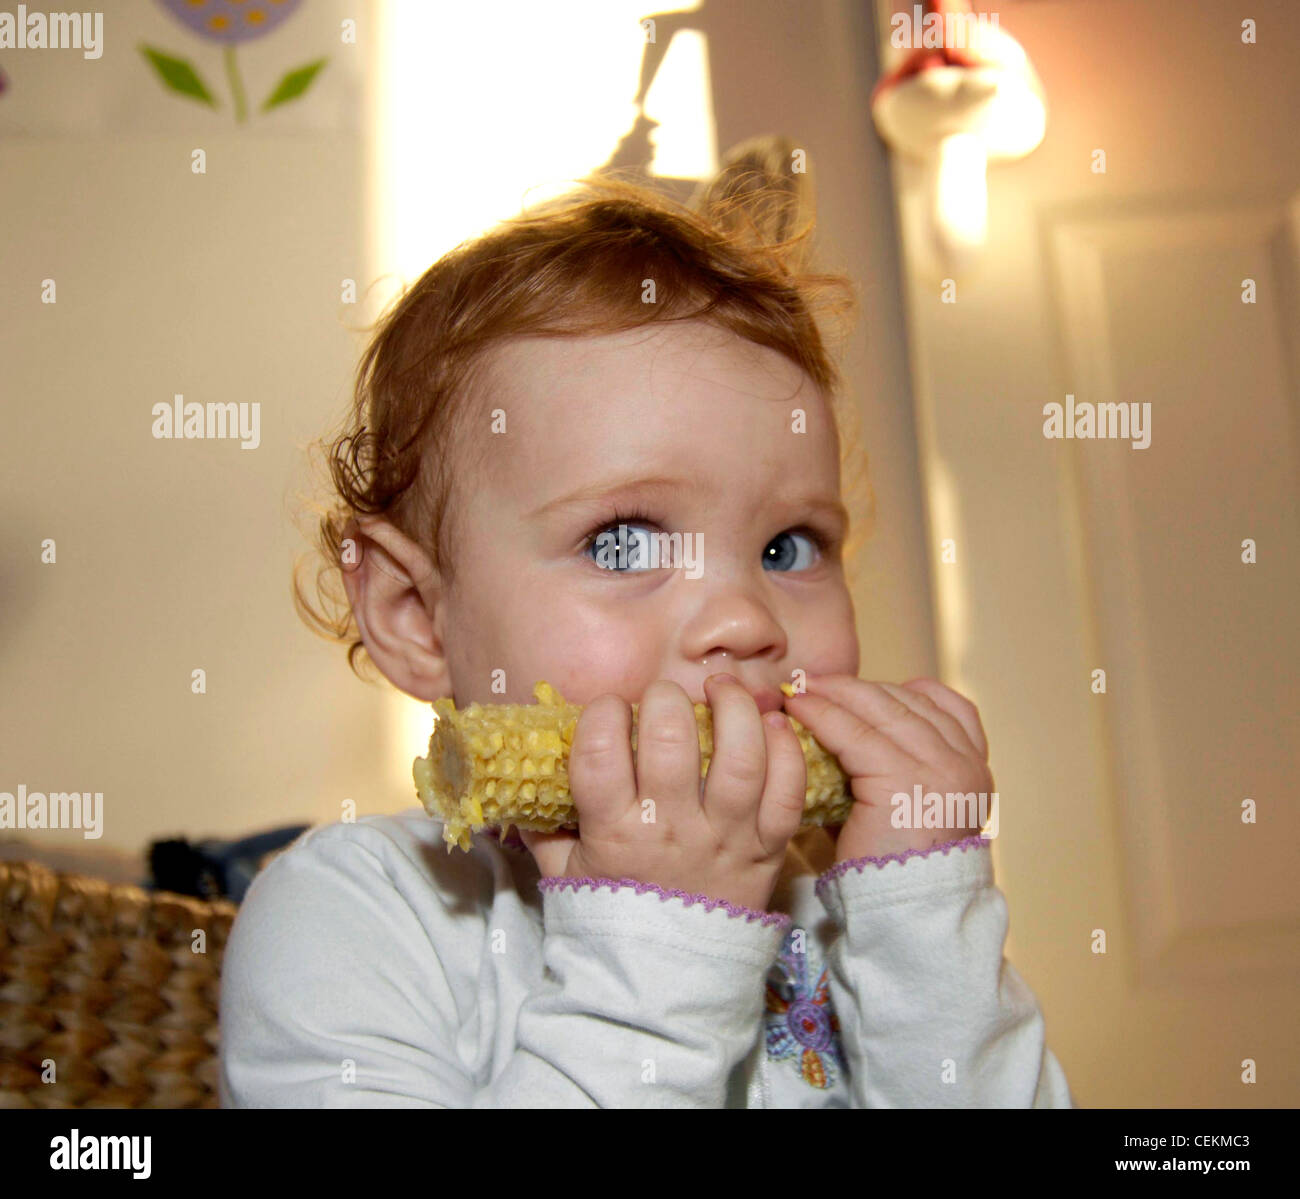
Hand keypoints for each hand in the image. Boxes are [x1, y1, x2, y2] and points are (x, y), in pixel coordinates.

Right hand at [520, 674, 806, 913]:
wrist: (665, 984)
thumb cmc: (610, 918)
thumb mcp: (562, 873)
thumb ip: (542, 823)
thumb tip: (518, 774)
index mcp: (614, 832)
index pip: (599, 753)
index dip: (602, 714)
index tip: (609, 708)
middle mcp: (672, 830)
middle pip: (672, 741)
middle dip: (665, 700)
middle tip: (663, 697)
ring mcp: (725, 838)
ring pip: (740, 757)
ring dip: (734, 708)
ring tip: (722, 690)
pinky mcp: (768, 849)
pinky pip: (787, 790)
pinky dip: (785, 750)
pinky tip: (772, 725)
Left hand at [781, 675, 993, 863]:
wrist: (901, 915)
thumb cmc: (890, 868)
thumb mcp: (903, 806)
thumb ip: (888, 765)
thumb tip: (839, 731)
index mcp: (974, 769)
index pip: (943, 704)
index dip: (896, 689)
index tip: (855, 688)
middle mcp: (965, 763)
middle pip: (907, 700)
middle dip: (856, 687)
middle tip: (813, 680)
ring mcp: (939, 767)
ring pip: (879, 708)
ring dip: (834, 693)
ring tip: (799, 688)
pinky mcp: (902, 777)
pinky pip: (853, 732)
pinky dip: (820, 714)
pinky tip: (796, 709)